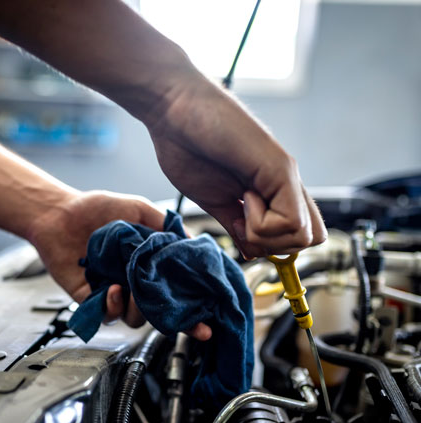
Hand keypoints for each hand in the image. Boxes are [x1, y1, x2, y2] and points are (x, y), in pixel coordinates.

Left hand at [27, 190, 211, 339]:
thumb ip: (165, 225)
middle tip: (166, 301)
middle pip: (159, 312)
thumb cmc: (97, 209)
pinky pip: (106, 315)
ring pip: (135, 318)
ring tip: (132, 289)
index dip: (191, 311)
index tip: (205, 324)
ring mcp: (113, 292)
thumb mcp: (139, 209)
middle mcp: (134, 282)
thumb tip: (192, 241)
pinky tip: (111, 287)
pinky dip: (112, 306)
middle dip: (168, 316)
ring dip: (138, 309)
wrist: (60, 212)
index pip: (175, 293)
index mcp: (150, 265)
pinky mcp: (90, 299)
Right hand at [148, 76, 326, 258]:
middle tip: (242, 221)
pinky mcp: (280, 168)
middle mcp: (284, 182)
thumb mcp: (212, 200)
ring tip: (241, 203)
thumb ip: (235, 224)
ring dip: (266, 234)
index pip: (298, 233)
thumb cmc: (185, 145)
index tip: (240, 230)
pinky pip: (291, 222)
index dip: (272, 245)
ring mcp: (285, 175)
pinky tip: (243, 197)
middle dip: (274, 245)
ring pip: (304, 236)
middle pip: (310, 239)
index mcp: (269, 190)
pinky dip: (262, 224)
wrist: (173, 109)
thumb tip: (250, 251)